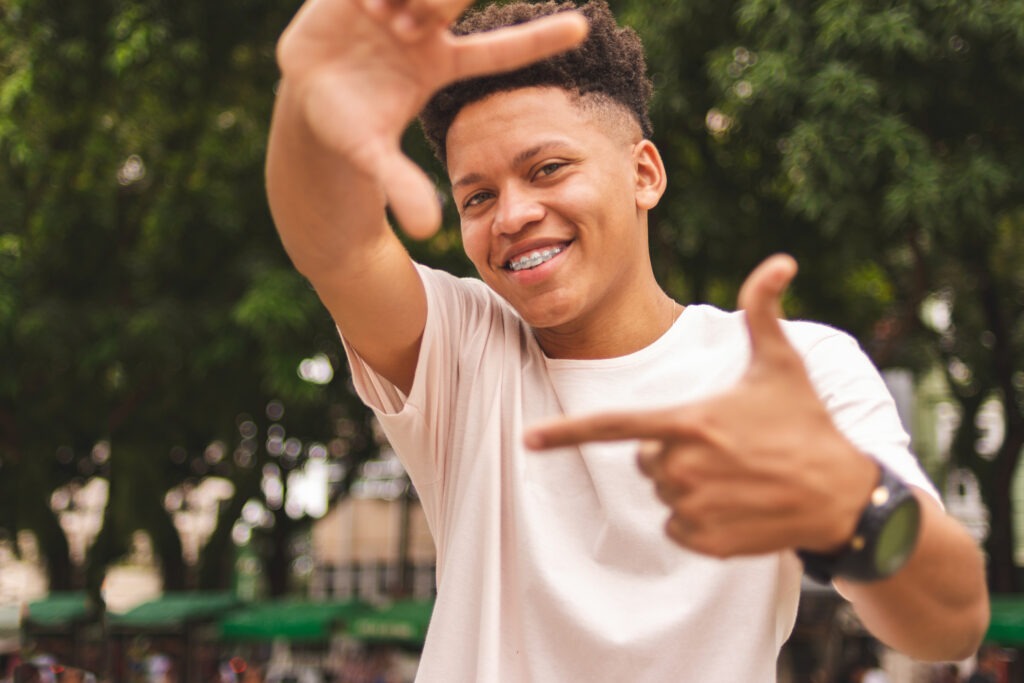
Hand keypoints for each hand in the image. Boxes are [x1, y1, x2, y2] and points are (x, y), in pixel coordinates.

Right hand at [275, 0, 587, 237]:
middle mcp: (425, 30)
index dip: (538, 40)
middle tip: (414, 31)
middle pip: (455, 0)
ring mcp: (394, 7)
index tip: (583, 29)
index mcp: (440, 65)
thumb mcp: (372, 157)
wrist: (305, 100)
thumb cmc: (347, 129)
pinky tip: (366, 4)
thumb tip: (428, 230)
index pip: (500, 50)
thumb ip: (401, 185)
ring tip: (383, 22)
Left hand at [525, 254, 878, 557]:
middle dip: (671, 452)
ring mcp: (695, 508)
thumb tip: (781, 260)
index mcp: (690, 421)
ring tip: (736, 475)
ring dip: (687, 486)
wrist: (842, 496)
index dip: (566, 433)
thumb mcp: (784, 364)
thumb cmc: (807, 423)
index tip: (528, 441)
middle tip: (723, 446)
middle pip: (644, 460)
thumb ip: (764, 311)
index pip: (613, 426)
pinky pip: (676, 528)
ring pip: (662, 494)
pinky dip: (697, 520)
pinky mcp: (706, 542)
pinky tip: (735, 505)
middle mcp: (684, 467)